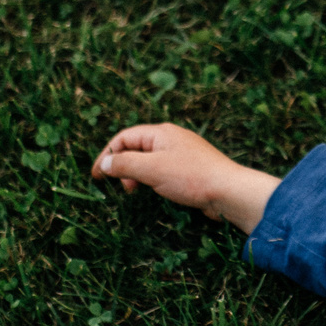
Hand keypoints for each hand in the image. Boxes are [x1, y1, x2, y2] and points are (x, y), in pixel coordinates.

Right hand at [91, 123, 279, 231]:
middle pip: (136, 148)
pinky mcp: (191, 169)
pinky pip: (164, 171)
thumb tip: (105, 163)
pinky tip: (157, 192)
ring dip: (138, 176)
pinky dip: (153, 180)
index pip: (124, 137)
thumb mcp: (151, 169)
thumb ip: (125, 164)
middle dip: (123, 167)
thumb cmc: (191, 177)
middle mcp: (171, 139)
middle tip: (125, 188)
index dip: (107, 155)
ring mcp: (182, 154)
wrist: (229, 191)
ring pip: (150, 161)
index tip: (96, 176)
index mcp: (161, 132)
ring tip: (137, 192)